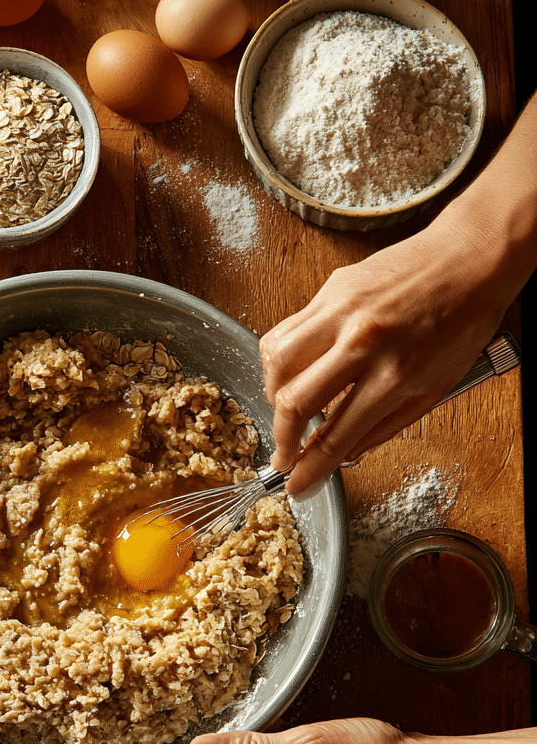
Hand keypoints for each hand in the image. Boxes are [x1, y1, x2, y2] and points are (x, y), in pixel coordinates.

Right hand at [259, 95, 536, 495]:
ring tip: (286, 410)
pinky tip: (292, 370)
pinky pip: (286, 329)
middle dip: (282, 439)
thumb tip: (347, 454)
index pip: (337, 434)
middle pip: (296, 402)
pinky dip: (280, 359)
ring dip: (272, 397)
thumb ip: (387, 424)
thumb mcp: (438, 387)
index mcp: (395, 374)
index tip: (296, 486)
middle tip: (284, 454)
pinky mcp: (331, 289)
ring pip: (278, 362)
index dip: (309, 469)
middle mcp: (363, 342)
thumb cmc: (464, 319)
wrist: (470, 257)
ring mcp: (342, 311)